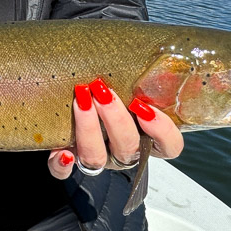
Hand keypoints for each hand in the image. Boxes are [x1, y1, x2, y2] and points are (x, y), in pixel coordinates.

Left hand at [47, 78, 183, 178]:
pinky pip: (63, 172)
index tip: (145, 108)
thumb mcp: (131, 80)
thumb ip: (143, 76)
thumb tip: (157, 58)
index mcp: (145, 136)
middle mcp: (122, 151)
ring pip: (96, 157)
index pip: (168, 146)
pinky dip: (62, 165)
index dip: (161, 132)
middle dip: (116, 120)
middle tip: (103, 92)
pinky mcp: (67, 161)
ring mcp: (96, 157)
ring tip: (82, 99)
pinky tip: (62, 152)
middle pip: (128, 148)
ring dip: (89, 129)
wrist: (72, 97)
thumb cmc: (108, 86)